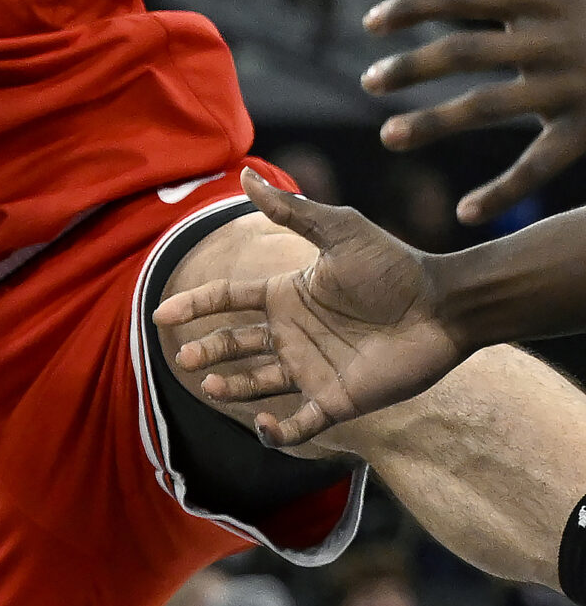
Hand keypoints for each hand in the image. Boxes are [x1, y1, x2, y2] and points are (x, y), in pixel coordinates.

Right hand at [154, 169, 466, 447]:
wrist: (444, 308)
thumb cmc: (395, 267)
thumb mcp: (340, 231)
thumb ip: (291, 209)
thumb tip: (243, 174)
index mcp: (287, 295)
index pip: (228, 300)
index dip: (194, 305)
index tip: (161, 313)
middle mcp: (293, 333)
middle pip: (235, 344)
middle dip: (207, 351)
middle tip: (187, 359)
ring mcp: (313, 367)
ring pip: (258, 384)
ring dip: (232, 388)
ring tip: (212, 386)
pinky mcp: (338, 399)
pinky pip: (301, 423)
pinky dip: (278, 431)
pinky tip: (263, 424)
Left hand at [363, 0, 585, 223]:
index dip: (410, 7)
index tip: (370, 23)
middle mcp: (550, 40)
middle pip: (462, 52)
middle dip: (410, 67)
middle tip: (369, 81)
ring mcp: (570, 85)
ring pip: (487, 108)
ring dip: (434, 123)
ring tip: (389, 136)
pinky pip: (540, 164)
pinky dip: (503, 190)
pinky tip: (464, 212)